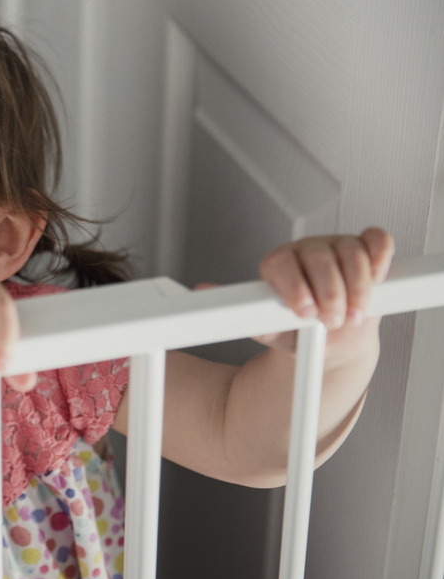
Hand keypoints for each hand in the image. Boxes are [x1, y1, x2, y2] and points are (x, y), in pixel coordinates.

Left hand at [224, 228, 393, 356]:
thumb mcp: (269, 329)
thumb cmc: (298, 330)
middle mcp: (306, 250)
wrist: (331, 338)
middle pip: (319, 259)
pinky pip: (376, 240)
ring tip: (353, 314)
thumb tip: (200, 294)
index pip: (282, 264)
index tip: (305, 314)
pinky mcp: (365, 247)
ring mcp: (337, 246)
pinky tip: (378, 278)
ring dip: (357, 287)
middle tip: (332, 321)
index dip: (295, 289)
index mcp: (278, 265)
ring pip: (350, 252)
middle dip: (329, 293)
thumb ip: (242, 314)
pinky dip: (379, 257)